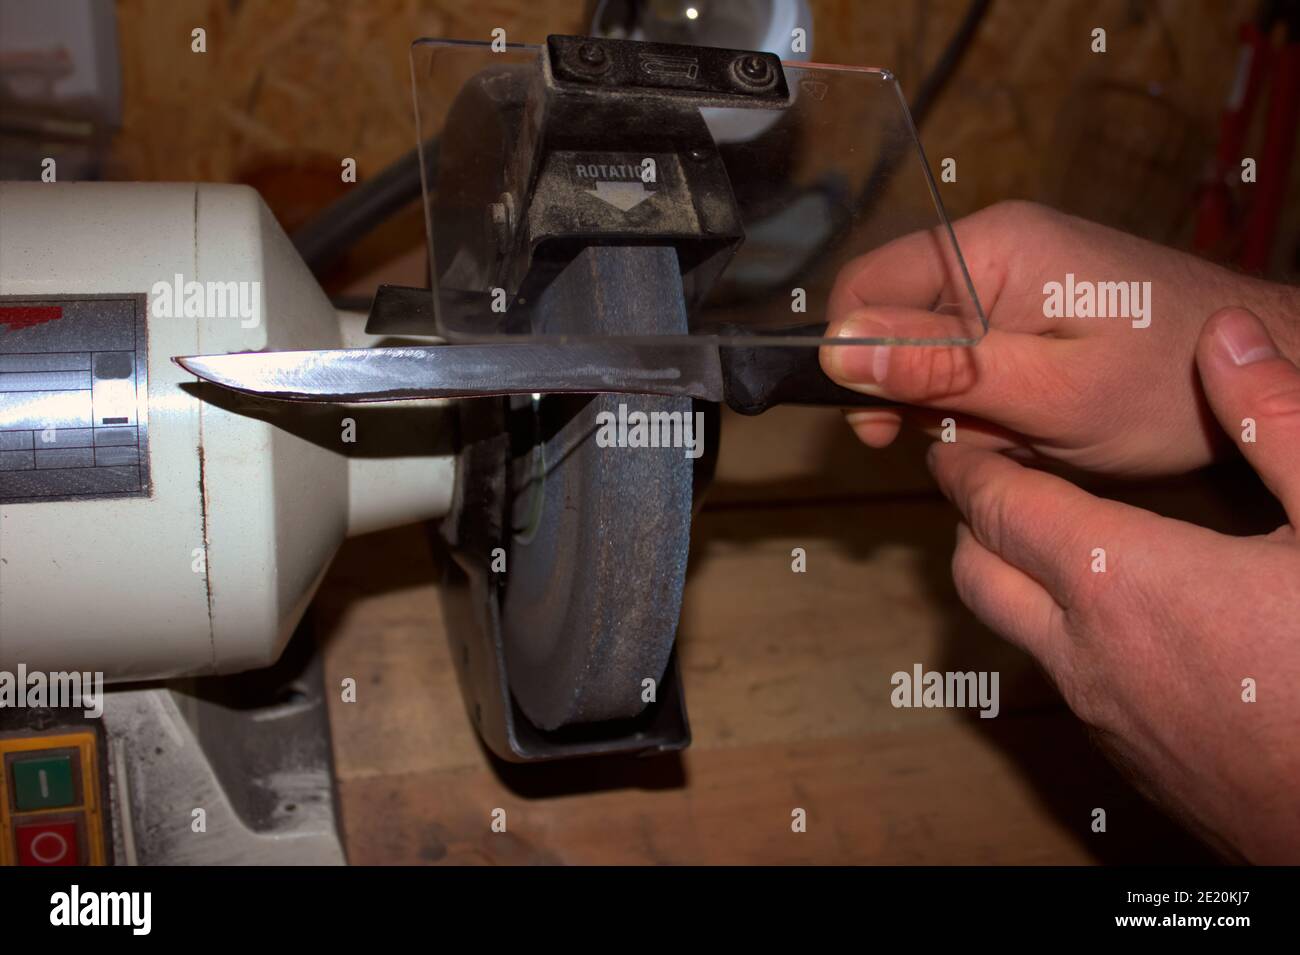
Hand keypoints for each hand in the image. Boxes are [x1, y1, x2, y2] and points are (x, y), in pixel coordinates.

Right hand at [819, 201, 1299, 477]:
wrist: (1263, 371)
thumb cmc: (1166, 385)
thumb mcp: (1044, 391)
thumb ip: (937, 367)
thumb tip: (836, 349)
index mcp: (989, 247)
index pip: (863, 288)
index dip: (855, 360)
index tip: (883, 428)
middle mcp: (994, 247)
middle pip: (894, 320)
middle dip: (916, 391)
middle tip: (971, 438)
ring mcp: (1014, 276)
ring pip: (930, 348)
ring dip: (956, 404)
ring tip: (1020, 433)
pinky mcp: (1031, 305)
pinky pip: (971, 354)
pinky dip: (986, 400)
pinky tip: (1030, 424)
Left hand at [927, 307, 1299, 861]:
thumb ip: (1275, 425)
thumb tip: (1226, 340)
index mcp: (1122, 583)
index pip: (999, 508)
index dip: (967, 464)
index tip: (953, 438)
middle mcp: (1086, 653)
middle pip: (977, 573)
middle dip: (971, 519)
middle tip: (993, 479)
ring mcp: (1102, 716)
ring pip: (1014, 633)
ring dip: (1013, 578)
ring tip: (1056, 537)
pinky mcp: (1129, 760)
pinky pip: (1065, 681)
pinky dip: (1059, 634)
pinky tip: (1125, 618)